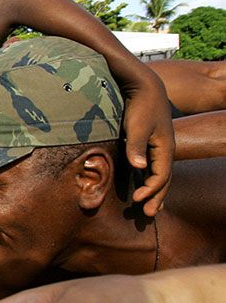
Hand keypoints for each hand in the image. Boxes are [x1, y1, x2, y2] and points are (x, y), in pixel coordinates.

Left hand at [115, 62, 173, 215]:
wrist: (145, 88)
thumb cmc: (140, 106)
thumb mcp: (136, 126)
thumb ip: (136, 146)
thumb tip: (139, 167)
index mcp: (165, 148)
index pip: (161, 176)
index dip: (151, 190)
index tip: (137, 200)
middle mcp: (165, 150)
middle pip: (164, 179)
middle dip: (157, 197)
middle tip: (149, 214)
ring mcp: (160, 147)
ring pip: (161, 174)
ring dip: (156, 191)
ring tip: (150, 207)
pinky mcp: (151, 143)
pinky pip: (154, 166)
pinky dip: (151, 179)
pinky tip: (144, 185)